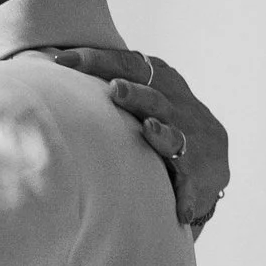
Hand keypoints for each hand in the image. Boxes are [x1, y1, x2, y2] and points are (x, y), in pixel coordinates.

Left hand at [41, 43, 230, 233]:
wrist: (212, 159)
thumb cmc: (162, 121)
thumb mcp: (142, 95)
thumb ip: (109, 81)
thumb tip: (53, 63)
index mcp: (161, 81)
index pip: (131, 64)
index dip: (99, 60)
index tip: (63, 60)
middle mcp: (178, 106)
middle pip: (155, 95)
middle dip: (136, 93)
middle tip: (114, 89)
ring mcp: (191, 139)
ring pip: (176, 134)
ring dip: (162, 133)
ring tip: (150, 130)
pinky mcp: (200, 173)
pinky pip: (191, 182)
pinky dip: (186, 192)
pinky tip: (179, 206)